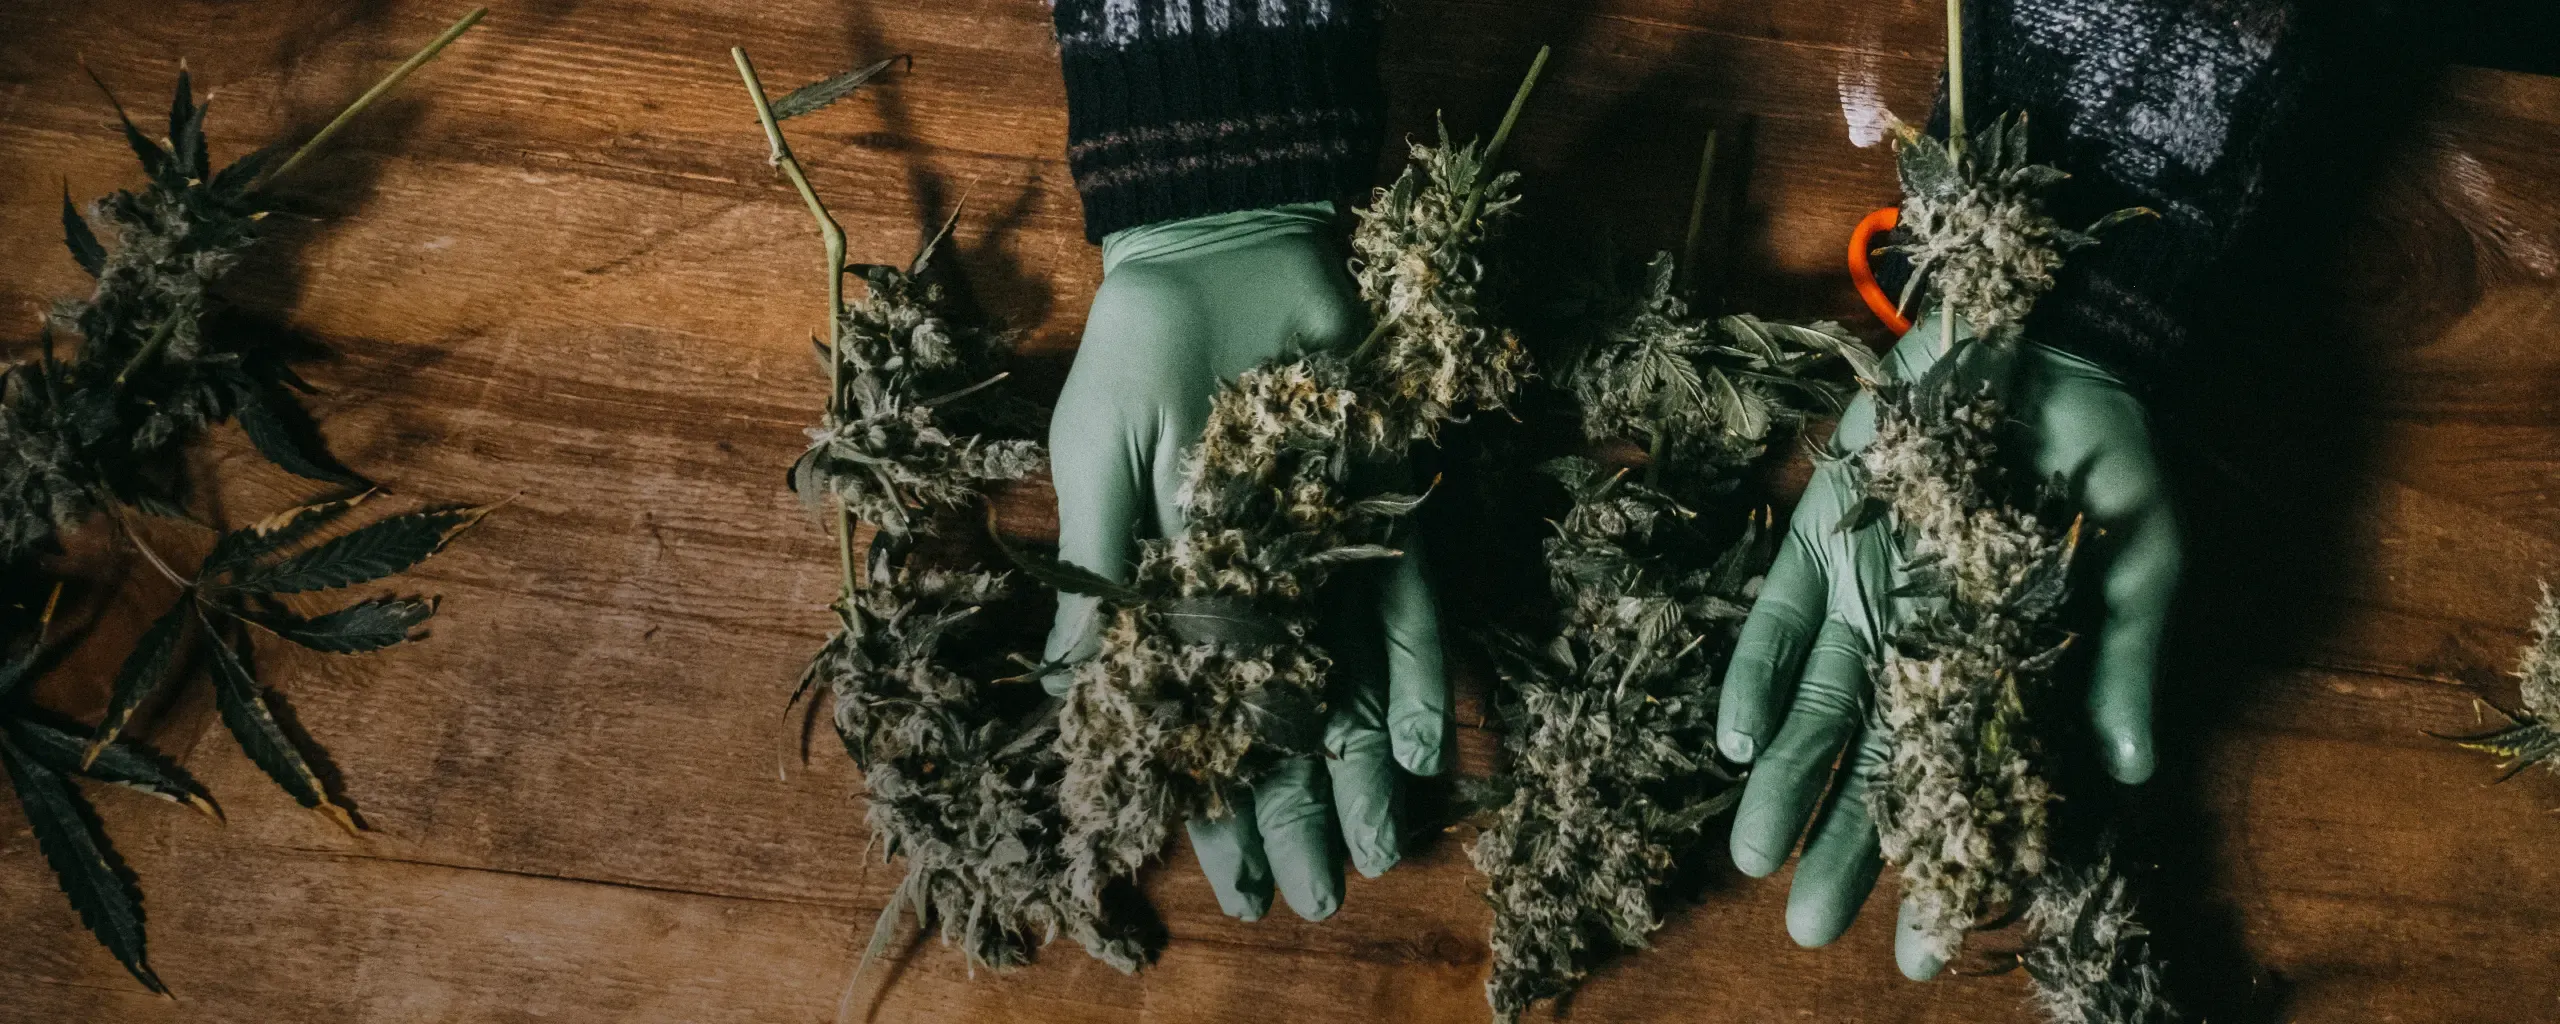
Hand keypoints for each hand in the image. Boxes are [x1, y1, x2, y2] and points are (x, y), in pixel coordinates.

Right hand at [1042, 203, 1449, 921]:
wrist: (1223, 255)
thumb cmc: (1140, 358)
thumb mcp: (1097, 468)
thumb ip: (1100, 580)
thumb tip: (1069, 695)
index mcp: (1182, 594)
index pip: (1201, 724)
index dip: (1215, 808)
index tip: (1233, 888)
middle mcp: (1261, 592)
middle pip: (1284, 726)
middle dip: (1298, 816)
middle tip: (1318, 900)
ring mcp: (1326, 558)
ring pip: (1349, 687)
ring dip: (1360, 775)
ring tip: (1379, 859)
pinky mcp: (1383, 513)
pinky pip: (1410, 609)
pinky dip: (1419, 677)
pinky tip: (1421, 750)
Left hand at [1715, 311, 2178, 978]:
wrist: (2052, 338)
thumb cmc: (2106, 455)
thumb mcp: (2142, 558)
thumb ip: (2125, 657)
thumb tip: (2131, 769)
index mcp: (1999, 666)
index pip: (1965, 787)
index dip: (1943, 868)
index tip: (1923, 953)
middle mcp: (1922, 644)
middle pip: (1876, 767)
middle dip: (1844, 850)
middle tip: (1811, 930)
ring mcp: (1866, 592)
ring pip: (1816, 709)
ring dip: (1786, 781)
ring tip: (1756, 859)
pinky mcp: (1820, 535)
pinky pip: (1777, 617)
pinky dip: (1756, 671)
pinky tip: (1734, 737)